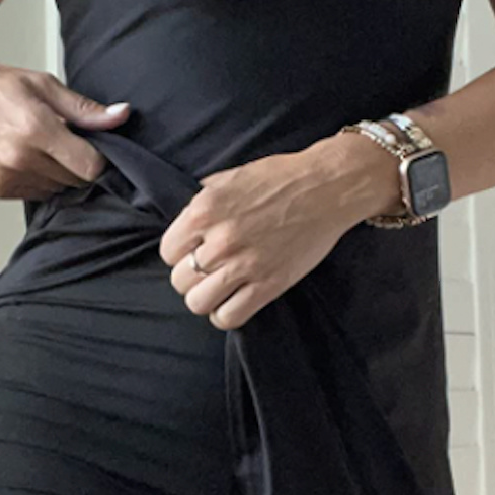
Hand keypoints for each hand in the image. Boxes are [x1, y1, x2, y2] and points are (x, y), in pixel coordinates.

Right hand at [0, 60, 131, 200]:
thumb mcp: (39, 83)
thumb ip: (82, 107)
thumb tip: (120, 116)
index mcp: (34, 128)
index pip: (91, 166)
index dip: (100, 158)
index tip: (94, 145)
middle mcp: (19, 158)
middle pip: (75, 180)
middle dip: (78, 162)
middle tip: (64, 139)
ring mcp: (4, 178)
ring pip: (57, 189)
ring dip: (59, 172)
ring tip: (41, 145)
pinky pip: (36, 194)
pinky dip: (39, 179)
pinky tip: (25, 156)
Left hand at [158, 146, 359, 329]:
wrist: (326, 188)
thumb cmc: (280, 178)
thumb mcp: (230, 179)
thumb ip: (203, 202)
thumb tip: (187, 221)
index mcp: (204, 211)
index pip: (168, 251)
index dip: (179, 254)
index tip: (193, 252)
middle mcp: (220, 240)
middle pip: (180, 281)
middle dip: (191, 277)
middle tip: (208, 271)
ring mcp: (244, 265)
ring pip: (198, 303)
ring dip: (206, 298)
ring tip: (219, 288)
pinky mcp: (269, 285)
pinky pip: (229, 317)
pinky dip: (226, 314)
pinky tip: (235, 300)